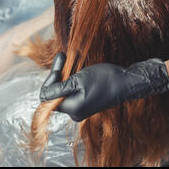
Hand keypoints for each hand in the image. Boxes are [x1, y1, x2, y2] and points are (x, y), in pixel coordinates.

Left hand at [40, 53, 168, 121]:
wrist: (126, 82)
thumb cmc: (105, 79)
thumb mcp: (78, 79)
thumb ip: (58, 88)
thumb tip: (42, 95)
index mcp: (71, 108)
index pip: (47, 97)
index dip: (50, 79)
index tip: (59, 63)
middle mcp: (74, 112)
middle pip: (55, 93)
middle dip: (57, 74)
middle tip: (61, 56)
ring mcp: (80, 108)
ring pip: (63, 91)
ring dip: (64, 75)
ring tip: (67, 58)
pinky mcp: (86, 103)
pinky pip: (72, 92)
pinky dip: (72, 80)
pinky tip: (77, 68)